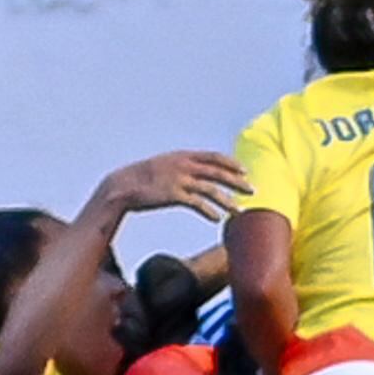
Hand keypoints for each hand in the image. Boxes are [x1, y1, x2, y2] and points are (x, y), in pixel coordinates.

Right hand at [97, 151, 249, 224]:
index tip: (244, 171)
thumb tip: (194, 173)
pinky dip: (209, 211)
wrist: (121, 186)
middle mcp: (183, 165)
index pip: (213, 156)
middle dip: (237, 181)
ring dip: (227, 201)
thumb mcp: (164, 166)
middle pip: (218, 172)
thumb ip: (181, 167)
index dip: (231, 163)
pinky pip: (196, 203)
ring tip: (238, 211)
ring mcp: (179, 179)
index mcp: (182, 156)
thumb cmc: (142, 179)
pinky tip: (217, 218)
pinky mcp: (173, 194)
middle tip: (252, 190)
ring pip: (210, 189)